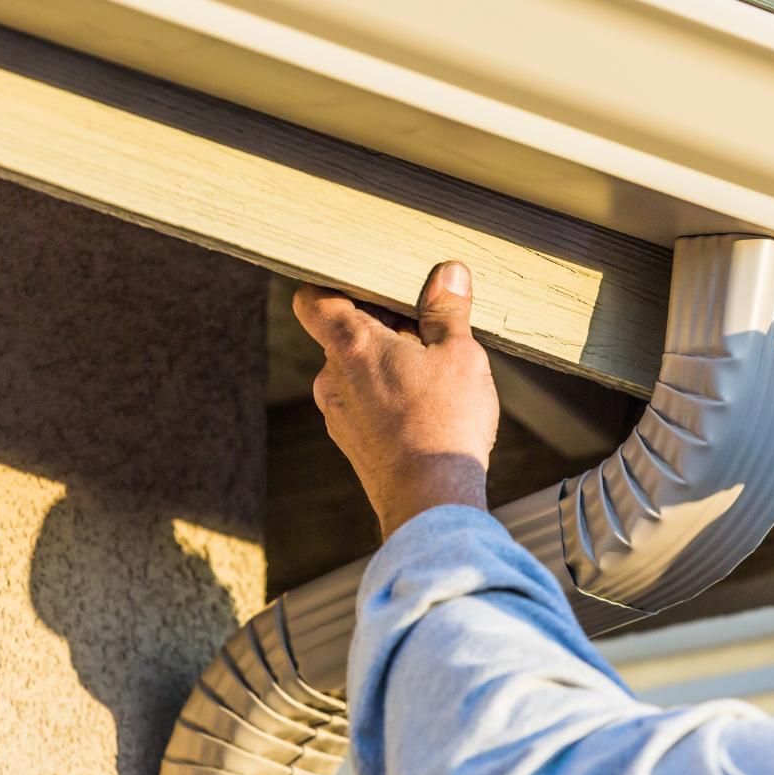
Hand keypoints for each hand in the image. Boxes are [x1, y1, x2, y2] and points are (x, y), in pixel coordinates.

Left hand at [294, 261, 498, 537]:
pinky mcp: (351, 442)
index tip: (367, 284)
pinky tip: (426, 407)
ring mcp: (337, 413)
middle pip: (344, 333)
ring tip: (433, 371)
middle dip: (381, 326)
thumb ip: (447, 310)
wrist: (430, 501)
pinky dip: (387, 395)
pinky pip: (363, 403)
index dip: (334, 285)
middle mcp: (332, 377)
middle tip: (426, 328)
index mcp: (351, 345)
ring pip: (356, 370)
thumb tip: (449, 273)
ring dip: (388, 362)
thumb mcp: (459, 353)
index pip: (313, 299)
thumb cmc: (444, 423)